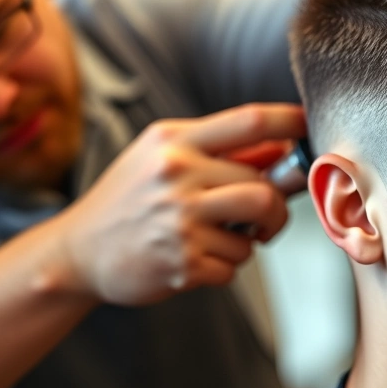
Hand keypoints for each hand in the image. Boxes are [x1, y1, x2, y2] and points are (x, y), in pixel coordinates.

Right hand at [52, 103, 305, 305]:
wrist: (77, 252)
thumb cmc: (129, 200)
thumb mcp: (162, 159)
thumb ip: (220, 152)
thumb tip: (282, 147)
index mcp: (173, 141)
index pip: (248, 121)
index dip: (290, 121)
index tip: (310, 125)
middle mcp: (175, 175)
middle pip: (263, 188)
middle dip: (273, 209)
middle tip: (262, 220)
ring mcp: (178, 220)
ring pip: (256, 227)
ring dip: (250, 239)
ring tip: (224, 238)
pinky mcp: (181, 262)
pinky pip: (234, 264)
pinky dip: (225, 266)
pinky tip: (196, 259)